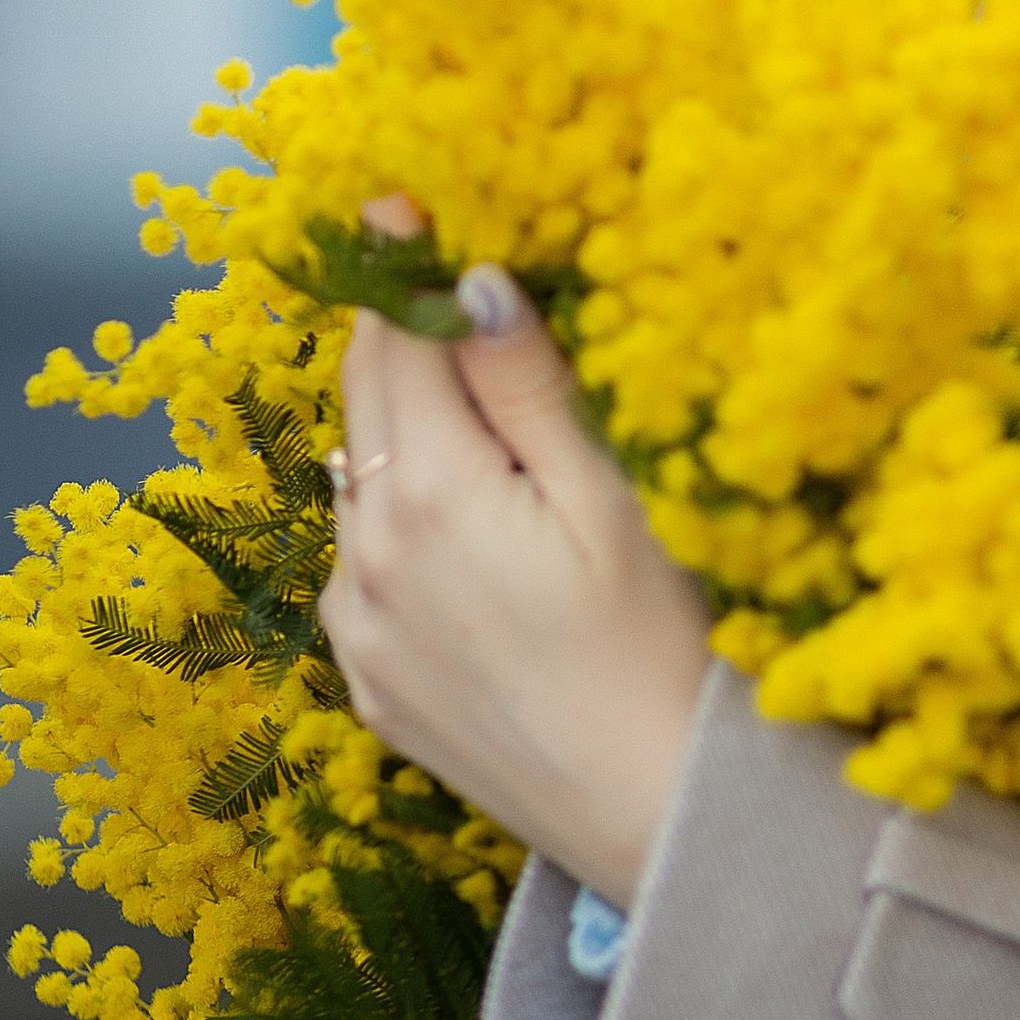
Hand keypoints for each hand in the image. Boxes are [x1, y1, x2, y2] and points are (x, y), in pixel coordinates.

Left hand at [320, 205, 712, 901]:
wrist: (652, 816)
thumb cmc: (661, 649)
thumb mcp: (610, 499)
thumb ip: (529, 389)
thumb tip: (471, 282)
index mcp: (432, 494)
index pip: (394, 343)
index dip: (398, 266)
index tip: (399, 203)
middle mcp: (367, 556)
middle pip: (362, 402)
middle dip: (390, 331)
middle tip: (420, 267)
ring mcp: (357, 627)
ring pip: (358, 483)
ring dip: (394, 426)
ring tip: (451, 386)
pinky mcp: (370, 681)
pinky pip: (362, 565)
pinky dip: (395, 515)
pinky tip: (459, 516)